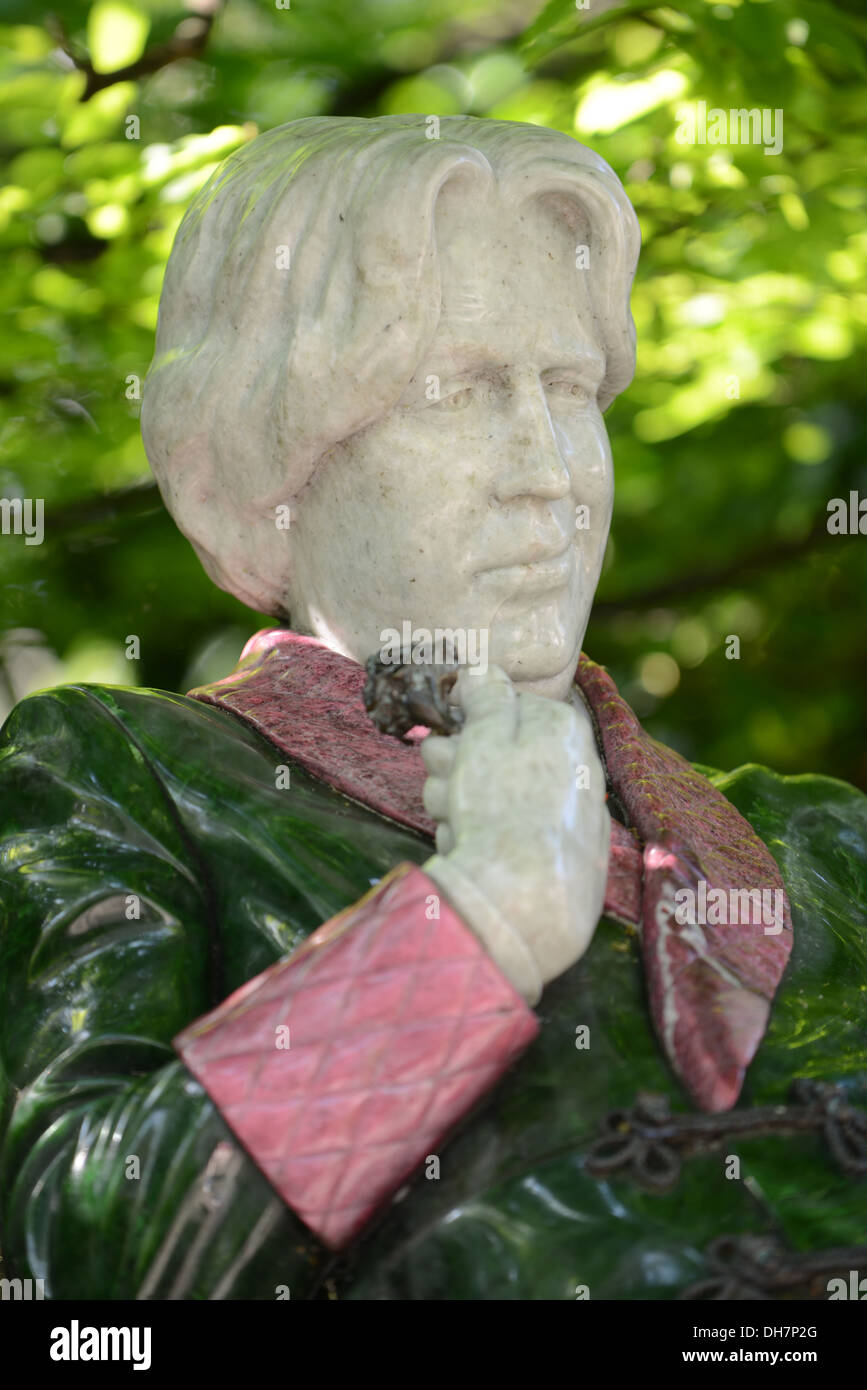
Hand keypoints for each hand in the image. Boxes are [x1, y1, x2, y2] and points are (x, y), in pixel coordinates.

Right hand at [422, 664, 609, 1003]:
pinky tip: (473, 853)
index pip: (506, 705)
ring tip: (457, 823)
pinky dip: (481, 842)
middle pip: (497, 751)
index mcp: (564, 730)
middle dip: (457, 764)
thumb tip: (482, 671)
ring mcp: (568, 818)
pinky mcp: (558, 861)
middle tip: (443, 777)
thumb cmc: (504, 809)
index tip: (442, 729)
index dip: (467, 718)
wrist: (525, 905)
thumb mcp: (486, 735)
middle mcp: (574, 769)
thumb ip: (486, 696)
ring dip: (460, 804)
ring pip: (493, 796)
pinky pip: (506, 838)